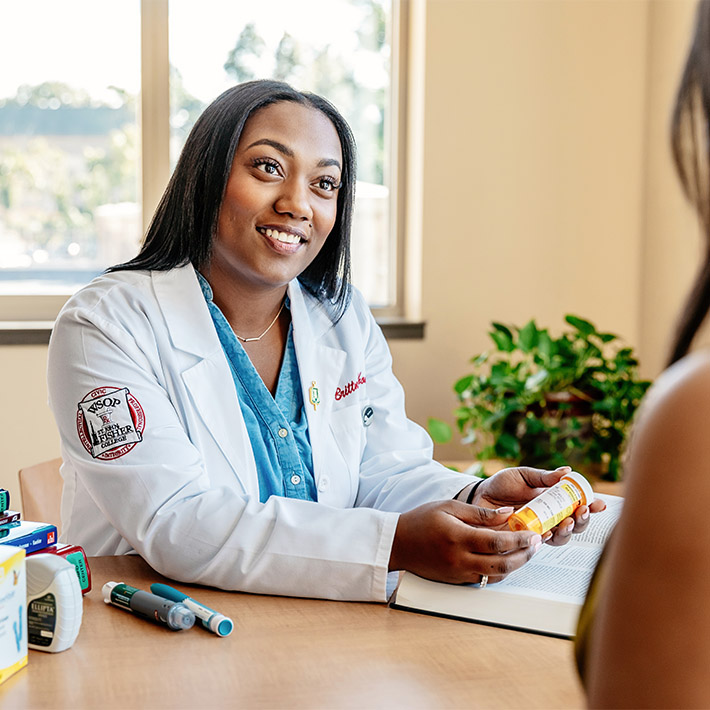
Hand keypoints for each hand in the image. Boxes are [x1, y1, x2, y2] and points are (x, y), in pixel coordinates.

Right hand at [389, 499, 541, 584]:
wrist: (398, 543)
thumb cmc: (422, 520)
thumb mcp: (449, 506)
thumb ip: (480, 512)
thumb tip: (508, 514)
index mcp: (458, 537)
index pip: (496, 542)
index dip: (519, 540)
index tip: (534, 534)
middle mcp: (459, 558)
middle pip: (501, 564)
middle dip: (524, 555)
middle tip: (537, 544)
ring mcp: (458, 572)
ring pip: (496, 576)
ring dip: (515, 566)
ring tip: (527, 552)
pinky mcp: (456, 580)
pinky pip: (484, 580)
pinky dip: (500, 572)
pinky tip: (507, 561)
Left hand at [468, 465, 606, 544]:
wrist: (479, 495)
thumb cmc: (502, 485)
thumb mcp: (523, 476)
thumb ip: (543, 477)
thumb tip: (567, 471)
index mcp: (552, 501)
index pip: (577, 506)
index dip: (591, 507)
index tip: (598, 504)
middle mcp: (549, 518)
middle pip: (574, 526)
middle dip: (582, 521)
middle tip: (580, 513)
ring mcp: (537, 529)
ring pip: (560, 538)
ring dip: (566, 532)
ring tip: (565, 523)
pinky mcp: (523, 539)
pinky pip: (538, 544)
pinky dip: (545, 539)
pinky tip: (545, 533)